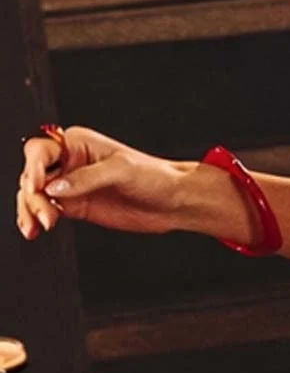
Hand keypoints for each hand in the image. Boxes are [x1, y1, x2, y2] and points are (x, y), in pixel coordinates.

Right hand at [16, 126, 199, 240]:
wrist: (174, 201)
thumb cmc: (156, 176)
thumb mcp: (122, 171)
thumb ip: (88, 178)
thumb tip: (55, 188)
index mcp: (78, 143)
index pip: (41, 150)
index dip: (34, 167)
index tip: (38, 186)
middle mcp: (70, 163)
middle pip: (32, 174)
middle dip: (32, 194)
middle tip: (45, 213)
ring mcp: (70, 186)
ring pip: (34, 195)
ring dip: (30, 210)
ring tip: (41, 226)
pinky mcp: (74, 206)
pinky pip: (45, 211)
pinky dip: (35, 219)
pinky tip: (35, 229)